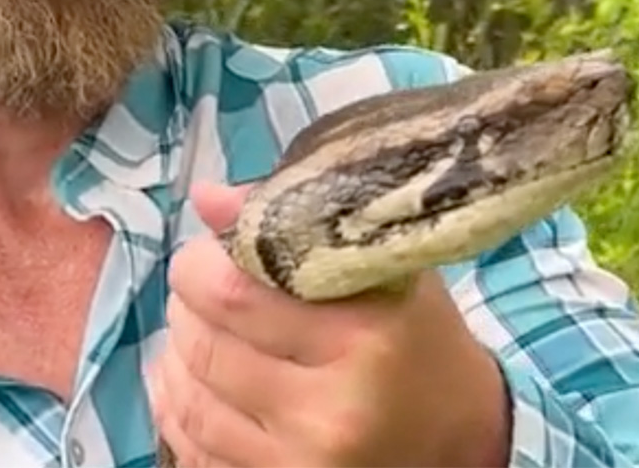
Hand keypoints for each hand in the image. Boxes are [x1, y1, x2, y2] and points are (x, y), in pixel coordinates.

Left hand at [146, 182, 511, 467]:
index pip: (233, 291)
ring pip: (189, 397)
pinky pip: (192, 446)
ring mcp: (302, 462)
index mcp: (363, 338)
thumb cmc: (415, 336)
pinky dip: (178, 404)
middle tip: (201, 283)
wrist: (461, 438)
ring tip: (198, 326)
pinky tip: (195, 377)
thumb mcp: (379, 266)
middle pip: (204, 343)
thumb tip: (207, 197)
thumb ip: (295, 223)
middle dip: (186, 302)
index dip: (200, 262)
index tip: (210, 250)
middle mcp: (332, 410)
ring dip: (177, 352)